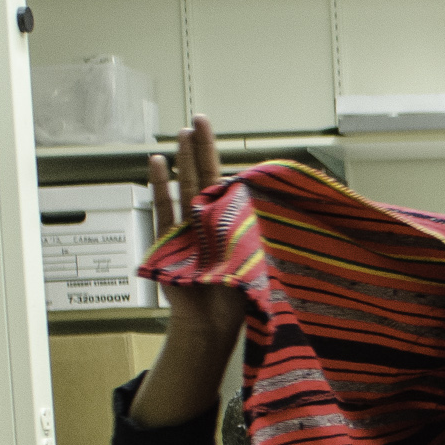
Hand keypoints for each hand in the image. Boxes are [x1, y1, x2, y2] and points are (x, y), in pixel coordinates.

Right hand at [145, 113, 247, 349]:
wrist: (212, 325)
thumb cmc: (237, 299)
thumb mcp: (258, 262)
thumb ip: (260, 236)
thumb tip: (287, 212)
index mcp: (230, 224)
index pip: (227, 184)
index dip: (224, 160)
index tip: (223, 137)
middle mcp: (207, 222)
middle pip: (205, 177)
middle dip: (202, 148)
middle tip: (199, 120)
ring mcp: (186, 228)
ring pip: (187, 187)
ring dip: (185, 160)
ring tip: (181, 133)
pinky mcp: (168, 240)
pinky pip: (164, 209)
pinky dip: (160, 186)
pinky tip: (157, 163)